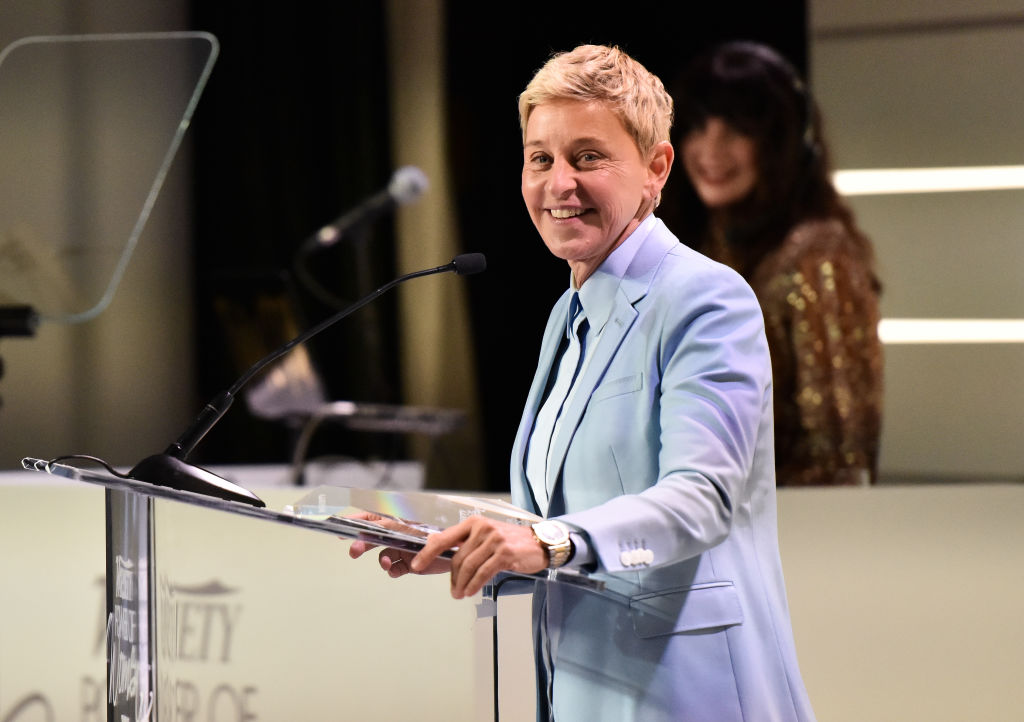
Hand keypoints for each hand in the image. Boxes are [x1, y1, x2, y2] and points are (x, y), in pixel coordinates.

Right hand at [347, 511, 450, 577]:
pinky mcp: (410, 564)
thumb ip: (390, 529)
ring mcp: (403, 550)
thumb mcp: (412, 528)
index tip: (341, 527)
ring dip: (381, 560)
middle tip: (353, 551)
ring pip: (383, 556)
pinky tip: (394, 569)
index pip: (373, 518)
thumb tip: (368, 530)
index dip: (356, 522)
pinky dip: (392, 571)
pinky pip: (395, 569)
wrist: (458, 551)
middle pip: (373, 539)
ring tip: (386, 562)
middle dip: (361, 544)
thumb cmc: (438, 533)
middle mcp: (398, 535)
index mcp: (399, 522)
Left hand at [411, 516, 546, 598]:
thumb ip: (463, 540)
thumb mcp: (485, 534)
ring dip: (461, 584)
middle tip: (452, 591)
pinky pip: (483, 573)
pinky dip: (474, 585)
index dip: (428, 553)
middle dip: (452, 578)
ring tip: (459, 594)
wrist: (540, 542)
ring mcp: (494, 540)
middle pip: (458, 558)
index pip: (444, 538)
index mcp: (474, 523)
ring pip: (469, 567)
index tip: (416, 565)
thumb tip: (434, 543)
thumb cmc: (510, 540)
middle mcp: (482, 528)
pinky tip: (470, 592)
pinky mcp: (504, 553)